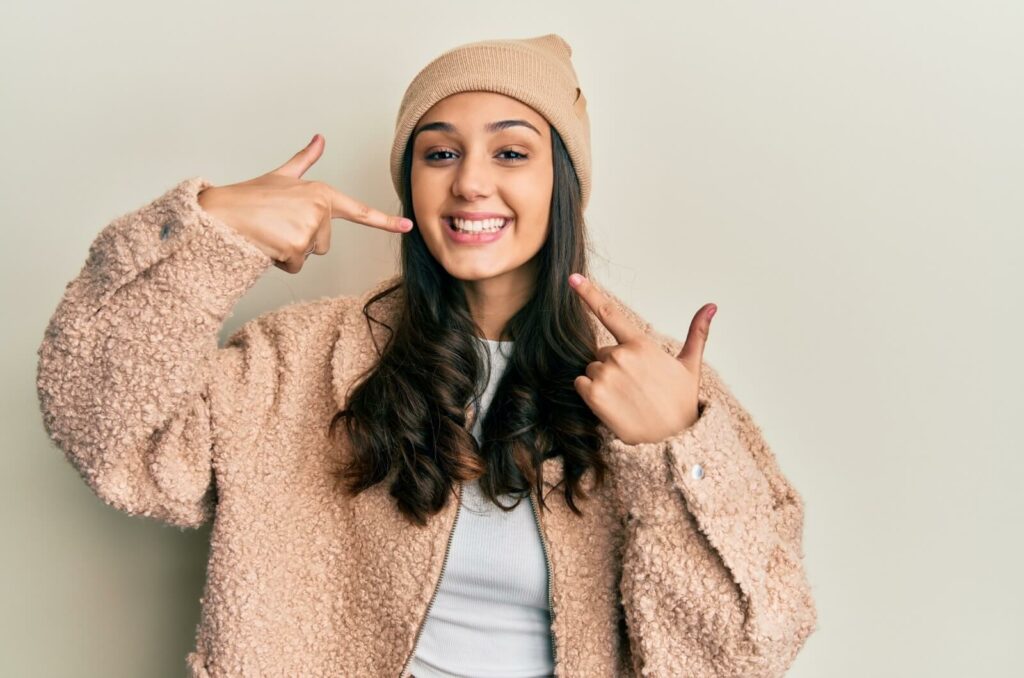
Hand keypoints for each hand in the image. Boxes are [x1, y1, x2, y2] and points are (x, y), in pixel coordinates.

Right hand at [197, 133, 413, 273]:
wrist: (222, 213)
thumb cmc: (250, 198)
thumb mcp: (281, 176)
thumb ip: (304, 161)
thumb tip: (319, 139)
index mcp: (321, 193)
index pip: (359, 210)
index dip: (384, 221)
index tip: (408, 227)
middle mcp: (320, 210)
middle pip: (323, 243)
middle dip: (301, 240)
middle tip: (278, 225)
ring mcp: (310, 229)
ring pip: (309, 255)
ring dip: (290, 250)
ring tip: (270, 232)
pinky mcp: (298, 247)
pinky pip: (296, 266)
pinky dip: (281, 260)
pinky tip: (267, 244)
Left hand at [568, 273, 716, 444]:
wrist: (671, 441)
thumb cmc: (680, 403)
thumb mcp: (690, 366)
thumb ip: (697, 333)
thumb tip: (711, 306)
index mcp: (641, 345)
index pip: (610, 313)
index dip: (589, 293)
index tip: (572, 278)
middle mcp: (621, 356)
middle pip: (602, 352)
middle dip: (614, 366)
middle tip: (635, 386)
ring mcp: (606, 376)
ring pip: (591, 369)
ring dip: (603, 381)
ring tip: (626, 398)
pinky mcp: (594, 395)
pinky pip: (581, 384)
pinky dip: (591, 394)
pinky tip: (612, 404)